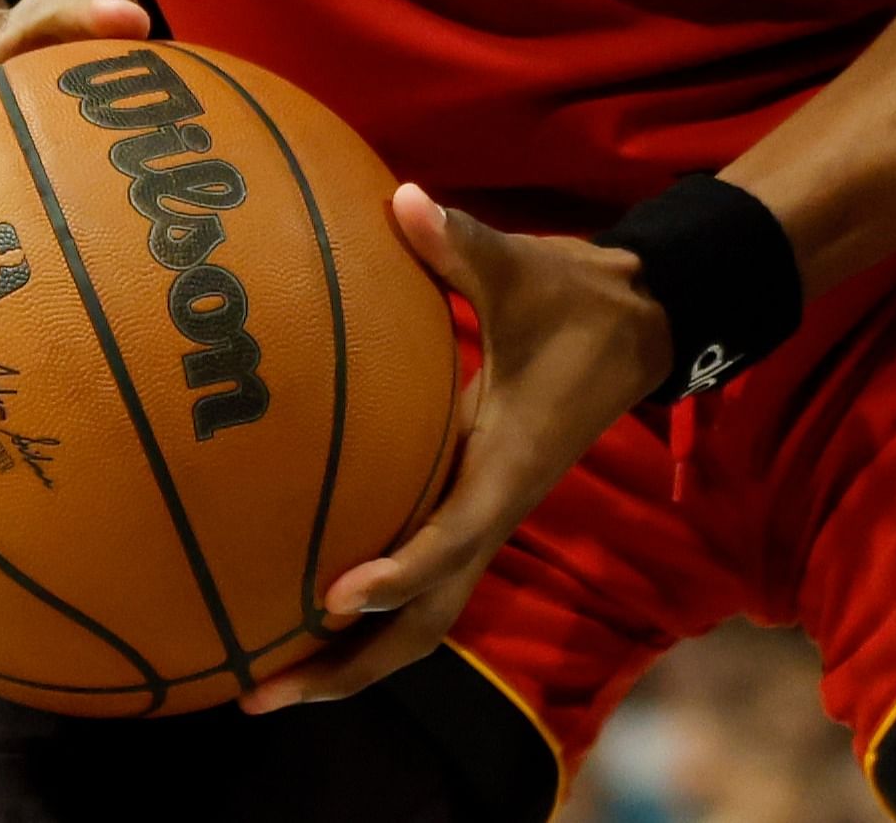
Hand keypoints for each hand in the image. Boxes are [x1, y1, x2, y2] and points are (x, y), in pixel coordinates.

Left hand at [243, 186, 668, 711]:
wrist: (637, 324)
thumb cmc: (575, 300)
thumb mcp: (525, 269)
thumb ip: (463, 245)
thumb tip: (405, 200)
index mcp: (507, 470)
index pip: (452, 540)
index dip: (398, 572)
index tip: (334, 595)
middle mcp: (491, 511)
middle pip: (423, 623)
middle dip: (346, 667)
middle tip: (258, 695)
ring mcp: (480, 518)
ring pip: (417, 619)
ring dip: (348, 659)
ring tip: (260, 684)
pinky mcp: (468, 508)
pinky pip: (414, 582)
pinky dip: (362, 613)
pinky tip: (293, 607)